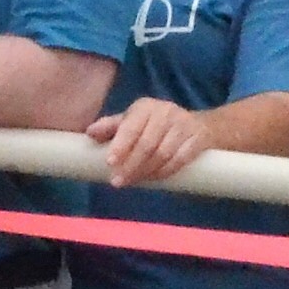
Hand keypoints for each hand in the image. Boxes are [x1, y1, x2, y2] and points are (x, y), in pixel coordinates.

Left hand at [88, 96, 216, 188]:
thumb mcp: (133, 121)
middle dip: (131, 165)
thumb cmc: (155, 125)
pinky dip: (166, 171)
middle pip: (147, 144)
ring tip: (133, 182)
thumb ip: (111, 127)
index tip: (110, 163)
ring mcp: (184, 125)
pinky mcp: (198, 138)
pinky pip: (181, 159)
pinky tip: (154, 178)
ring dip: (146, 171)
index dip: (120, 146)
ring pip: (163, 153)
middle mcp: (165, 112)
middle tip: (117, 182)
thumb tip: (89, 133)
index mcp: (145, 107)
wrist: (199, 125)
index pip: (131, 127)